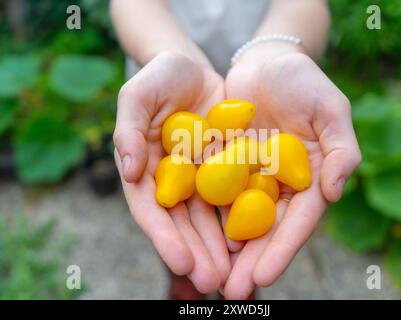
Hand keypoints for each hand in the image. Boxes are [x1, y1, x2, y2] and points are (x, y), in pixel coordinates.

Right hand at [113, 52, 229, 292]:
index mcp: (144, 169)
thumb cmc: (160, 77)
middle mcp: (170, 181)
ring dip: (217, 249)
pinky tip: (250, 244)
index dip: (163, 237)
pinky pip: (231, 199)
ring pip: (207, 219)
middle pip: (181, 223)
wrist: (193, 68)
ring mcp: (197, 178)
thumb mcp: (138, 95)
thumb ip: (129, 130)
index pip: (150, 209)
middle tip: (211, 282)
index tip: (180, 262)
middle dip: (195, 253)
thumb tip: (128, 171)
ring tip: (231, 277)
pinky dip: (237, 222)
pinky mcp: (223, 169)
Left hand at [222, 46, 360, 298]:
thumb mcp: (331, 109)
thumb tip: (334, 193)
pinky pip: (217, 195)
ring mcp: (253, 178)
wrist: (266, 62)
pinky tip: (195, 240)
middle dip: (251, 262)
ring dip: (226, 251)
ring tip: (211, 279)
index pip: (299, 221)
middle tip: (232, 293)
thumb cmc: (304, 82)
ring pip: (240, 220)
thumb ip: (341, 150)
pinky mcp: (227, 165)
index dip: (282, 249)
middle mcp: (282, 185)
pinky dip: (208, 217)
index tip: (264, 276)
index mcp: (311, 178)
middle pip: (266, 230)